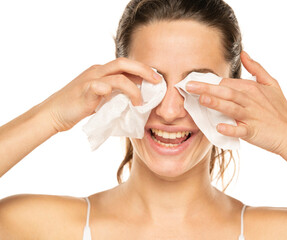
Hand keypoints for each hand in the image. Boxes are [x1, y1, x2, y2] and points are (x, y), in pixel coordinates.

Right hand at [41, 57, 162, 131]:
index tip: (157, 79)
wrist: (54, 113)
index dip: (143, 69)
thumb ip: (116, 94)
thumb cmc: (79, 106)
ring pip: (118, 76)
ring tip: (140, 103)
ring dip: (134, 89)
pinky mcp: (84, 90)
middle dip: (145, 70)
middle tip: (158, 81)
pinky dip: (111, 90)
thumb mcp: (102, 98)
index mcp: (102, 71)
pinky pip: (100, 86)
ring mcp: (91, 79)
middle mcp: (97, 71)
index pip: (126, 65)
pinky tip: (122, 102)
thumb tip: (135, 98)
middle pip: (125, 63)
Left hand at [186, 51, 286, 154]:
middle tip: (188, 86)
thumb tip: (244, 53)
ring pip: (232, 107)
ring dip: (217, 103)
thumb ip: (257, 68)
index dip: (210, 82)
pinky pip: (241, 130)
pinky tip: (219, 127)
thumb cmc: (280, 110)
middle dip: (207, 88)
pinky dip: (231, 128)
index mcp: (252, 88)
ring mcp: (252, 116)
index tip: (192, 82)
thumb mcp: (272, 84)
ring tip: (202, 99)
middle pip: (227, 91)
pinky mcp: (254, 131)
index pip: (227, 83)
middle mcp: (250, 100)